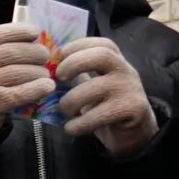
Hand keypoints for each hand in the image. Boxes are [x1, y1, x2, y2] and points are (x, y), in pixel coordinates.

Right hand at [0, 24, 57, 130]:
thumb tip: (30, 41)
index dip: (20, 31)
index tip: (34, 32)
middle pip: (12, 52)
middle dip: (34, 52)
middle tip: (44, 56)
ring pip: (20, 72)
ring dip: (39, 71)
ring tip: (45, 73)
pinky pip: (20, 93)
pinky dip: (37, 88)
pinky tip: (47, 86)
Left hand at [54, 37, 158, 153]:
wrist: (133, 134)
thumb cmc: (106, 107)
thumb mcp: (93, 86)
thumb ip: (78, 75)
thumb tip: (45, 69)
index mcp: (116, 61)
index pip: (102, 43)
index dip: (78, 45)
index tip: (58, 55)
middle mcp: (126, 70)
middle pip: (102, 55)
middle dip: (74, 63)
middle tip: (58, 78)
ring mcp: (130, 89)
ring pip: (96, 88)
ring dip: (71, 101)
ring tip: (63, 111)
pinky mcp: (132, 109)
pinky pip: (100, 114)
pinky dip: (80, 123)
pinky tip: (71, 128)